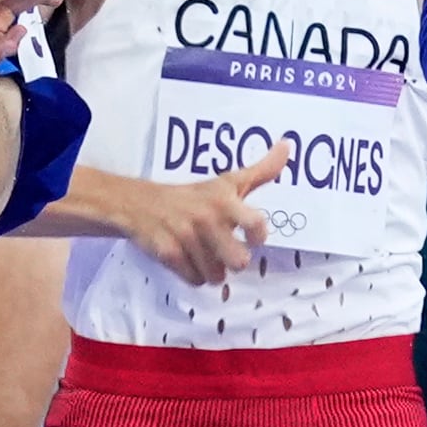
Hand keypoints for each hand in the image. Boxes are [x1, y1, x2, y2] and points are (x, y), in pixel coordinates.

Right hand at [109, 141, 290, 280]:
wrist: (139, 203)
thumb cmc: (191, 196)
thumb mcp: (227, 182)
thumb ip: (261, 170)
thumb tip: (287, 146)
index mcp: (224, 201)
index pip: (256, 225)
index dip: (257, 237)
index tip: (251, 238)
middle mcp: (206, 218)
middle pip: (239, 262)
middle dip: (232, 261)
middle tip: (222, 250)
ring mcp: (186, 236)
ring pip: (216, 276)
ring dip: (210, 270)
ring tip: (201, 253)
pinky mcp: (168, 253)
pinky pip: (194, 279)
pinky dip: (192, 274)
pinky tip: (186, 258)